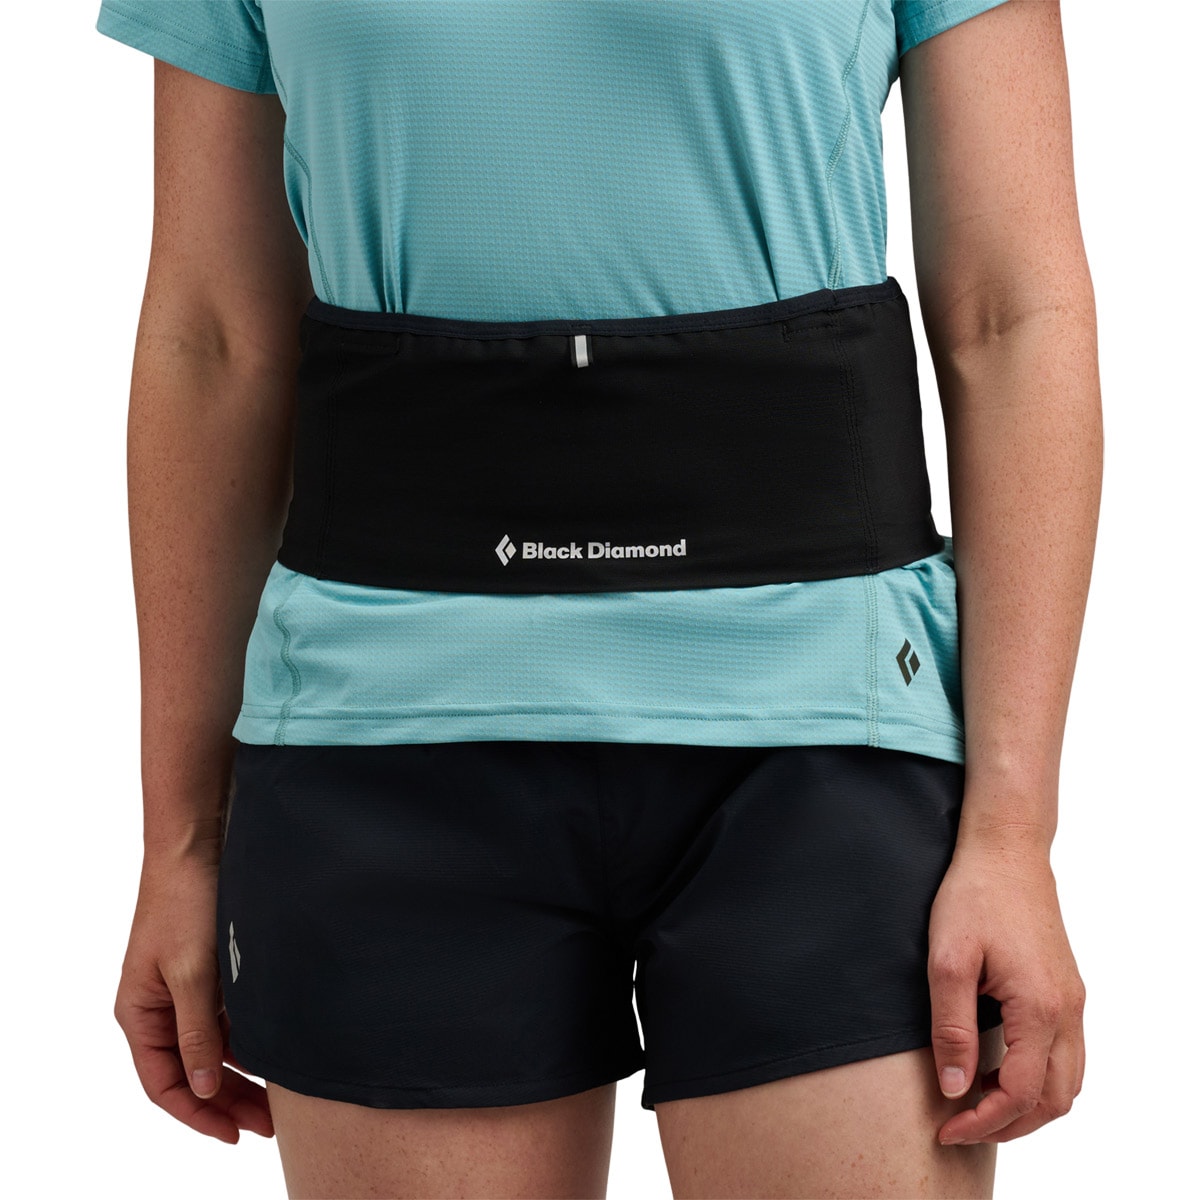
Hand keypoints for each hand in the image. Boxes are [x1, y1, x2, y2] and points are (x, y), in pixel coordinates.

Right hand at [114, 849, 273, 1143]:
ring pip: (211, 1048)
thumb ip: (196, 1032)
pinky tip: (276, 1051)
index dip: (198, 1114)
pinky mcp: (210, 971)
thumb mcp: (192, 973)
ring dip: (240, 1073)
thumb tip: (201, 1089)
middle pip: (190, 1072)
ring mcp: (185, 990)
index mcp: (139, 1013)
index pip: (163, 1084)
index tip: (235, 1134)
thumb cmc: (186, 901)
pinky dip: (247, 1039)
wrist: (199, 842)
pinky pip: (225, 1020)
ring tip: (279, 1096)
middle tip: (269, 1122)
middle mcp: (159, 1007)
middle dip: (226, 1101)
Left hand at [926, 837, 1084, 1144]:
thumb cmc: (974, 896)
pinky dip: (1040, 1079)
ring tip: (978, 1102)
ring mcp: (1073, 1001)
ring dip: (1028, 1105)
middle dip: (1009, 1124)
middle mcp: (1067, 1011)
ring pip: (1067, 1082)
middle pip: (1054, 1100)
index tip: (947, 1128)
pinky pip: (1067, 1055)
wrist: (1007, 851)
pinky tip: (1000, 1069)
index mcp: (1039, 1008)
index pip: (1020, 1093)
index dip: (983, 1121)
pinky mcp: (1067, 990)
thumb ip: (952, 1028)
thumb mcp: (947, 960)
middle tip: (961, 1125)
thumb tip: (956, 1088)